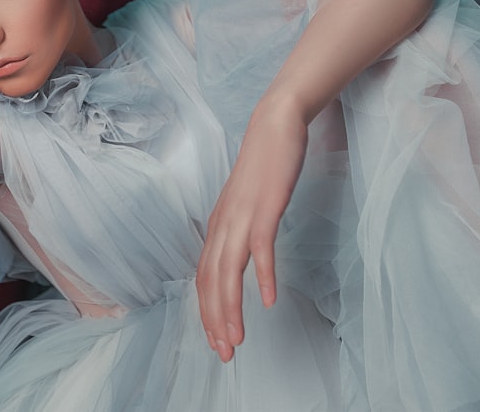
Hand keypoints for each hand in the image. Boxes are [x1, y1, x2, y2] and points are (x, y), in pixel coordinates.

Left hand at [196, 98, 307, 361]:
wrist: (274, 125)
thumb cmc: (263, 166)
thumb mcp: (246, 204)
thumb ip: (240, 231)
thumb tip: (240, 258)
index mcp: (218, 226)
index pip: (205, 278)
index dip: (208, 312)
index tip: (216, 340)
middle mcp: (224, 224)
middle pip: (211, 281)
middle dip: (215, 320)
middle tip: (223, 353)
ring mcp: (243, 216)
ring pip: (229, 271)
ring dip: (231, 308)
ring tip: (237, 339)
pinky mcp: (266, 207)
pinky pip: (262, 247)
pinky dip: (264, 275)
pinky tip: (270, 300)